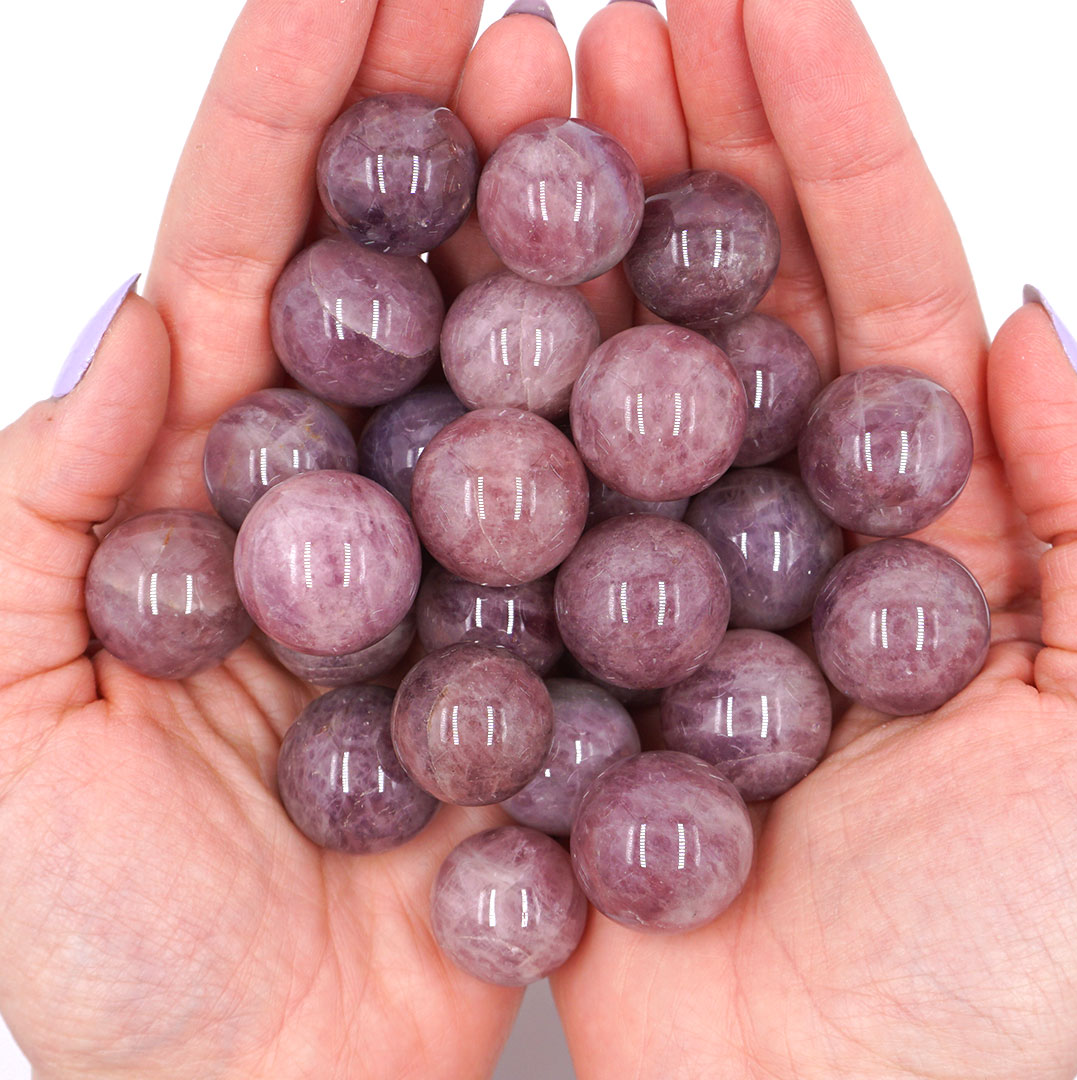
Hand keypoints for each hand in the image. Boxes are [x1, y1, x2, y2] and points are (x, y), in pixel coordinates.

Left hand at [0, 3, 575, 1076]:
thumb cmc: (104, 933)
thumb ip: (30, 513)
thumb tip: (136, 326)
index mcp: (210, 488)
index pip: (247, 257)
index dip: (291, 114)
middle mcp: (352, 500)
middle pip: (400, 282)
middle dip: (442, 137)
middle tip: (510, 19)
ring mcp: (467, 565)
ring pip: (511, 368)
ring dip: (551, 235)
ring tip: (605, 104)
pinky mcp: (553, 647)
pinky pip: (598, 512)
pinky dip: (634, 409)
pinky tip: (680, 306)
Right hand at [550, 2, 1076, 1076]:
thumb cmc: (1022, 971)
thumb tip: (1032, 315)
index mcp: (902, 529)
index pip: (867, 295)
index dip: (824, 145)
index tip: (763, 6)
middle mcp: (764, 544)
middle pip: (721, 317)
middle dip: (683, 157)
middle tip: (622, 21)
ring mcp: (642, 604)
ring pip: (606, 396)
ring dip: (577, 248)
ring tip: (531, 96)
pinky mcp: (549, 679)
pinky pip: (511, 533)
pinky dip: (483, 415)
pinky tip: (442, 292)